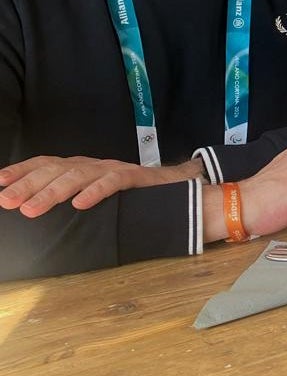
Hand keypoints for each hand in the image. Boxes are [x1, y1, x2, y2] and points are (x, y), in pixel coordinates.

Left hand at [0, 155, 203, 217]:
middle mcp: (95, 164)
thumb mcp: (96, 197)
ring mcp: (114, 169)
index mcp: (82, 167)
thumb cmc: (133, 198)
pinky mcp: (136, 177)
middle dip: (28, 184)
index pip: (46, 163)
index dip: (21, 171)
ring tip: (31, 209)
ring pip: (79, 174)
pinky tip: (79, 204)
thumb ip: (73, 200)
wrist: (180, 189)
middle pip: (56, 169)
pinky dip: (96, 191)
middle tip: (6, 201)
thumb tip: (36, 211)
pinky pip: (114, 181)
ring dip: (52, 191)